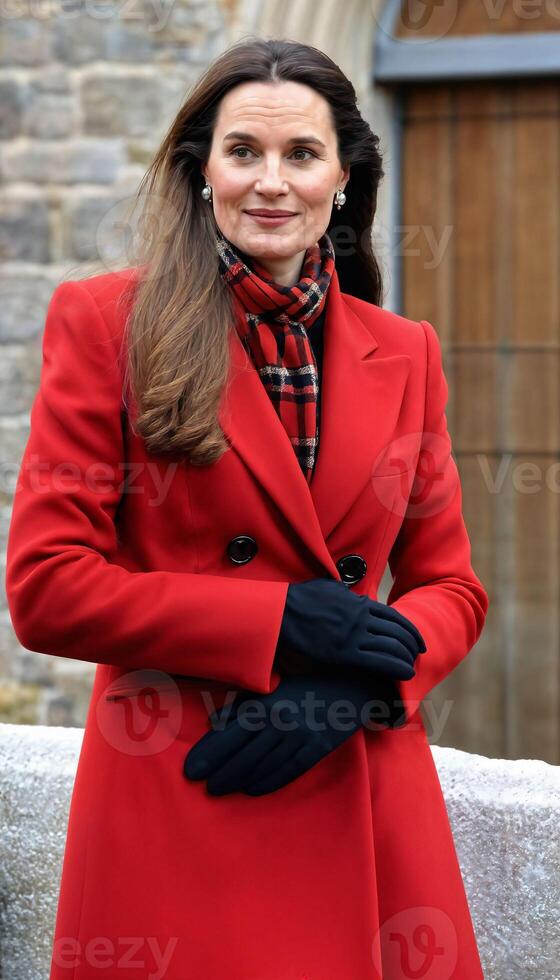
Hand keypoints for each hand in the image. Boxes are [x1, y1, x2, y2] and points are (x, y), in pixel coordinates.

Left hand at [183, 672, 395, 796]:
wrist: (351, 684)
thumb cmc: (306, 685)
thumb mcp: (272, 689)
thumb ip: (243, 704)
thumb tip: (214, 720)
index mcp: (266, 704)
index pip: (230, 732)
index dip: (209, 752)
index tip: (191, 767)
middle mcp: (280, 721)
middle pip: (243, 752)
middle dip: (219, 770)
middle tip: (201, 785)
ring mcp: (300, 735)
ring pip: (263, 763)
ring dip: (239, 779)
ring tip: (219, 789)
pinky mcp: (318, 747)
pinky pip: (290, 769)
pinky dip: (269, 781)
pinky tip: (252, 790)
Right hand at [277, 578, 425, 680]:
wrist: (283, 612)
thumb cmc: (301, 599)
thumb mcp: (327, 587)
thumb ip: (342, 590)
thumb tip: (347, 590)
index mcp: (358, 602)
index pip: (393, 616)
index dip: (408, 628)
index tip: (416, 638)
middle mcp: (361, 618)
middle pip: (396, 631)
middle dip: (412, 644)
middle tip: (418, 654)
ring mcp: (353, 636)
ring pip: (391, 646)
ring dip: (406, 657)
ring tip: (412, 666)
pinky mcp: (344, 654)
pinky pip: (378, 661)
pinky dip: (396, 667)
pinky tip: (405, 673)